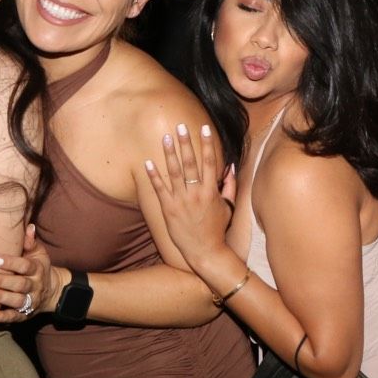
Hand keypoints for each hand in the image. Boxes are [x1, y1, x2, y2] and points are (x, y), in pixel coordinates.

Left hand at [0, 224, 58, 322]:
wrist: (52, 291)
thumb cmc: (39, 268)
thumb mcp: (39, 254)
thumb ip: (31, 242)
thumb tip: (29, 227)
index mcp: (37, 269)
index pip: (25, 266)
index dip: (11, 263)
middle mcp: (35, 286)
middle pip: (20, 284)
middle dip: (1, 281)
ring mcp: (31, 301)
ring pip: (17, 301)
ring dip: (0, 297)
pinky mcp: (25, 314)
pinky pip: (14, 317)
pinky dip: (2, 317)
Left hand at [143, 123, 228, 265]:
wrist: (205, 251)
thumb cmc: (217, 228)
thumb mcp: (228, 206)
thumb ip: (230, 186)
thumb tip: (230, 166)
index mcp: (211, 191)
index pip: (209, 162)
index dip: (207, 144)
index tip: (204, 128)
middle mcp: (195, 193)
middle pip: (190, 163)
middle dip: (185, 143)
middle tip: (180, 126)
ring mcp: (181, 201)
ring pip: (174, 172)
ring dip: (169, 154)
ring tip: (165, 138)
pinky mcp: (168, 209)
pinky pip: (159, 189)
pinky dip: (153, 176)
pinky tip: (147, 162)